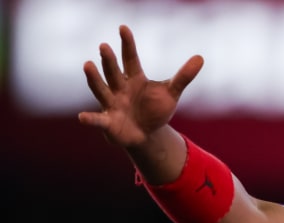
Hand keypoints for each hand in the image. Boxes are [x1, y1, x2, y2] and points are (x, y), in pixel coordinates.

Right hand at [78, 24, 202, 147]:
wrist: (147, 134)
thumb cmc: (155, 109)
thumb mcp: (171, 93)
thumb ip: (183, 76)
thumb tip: (200, 57)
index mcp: (134, 78)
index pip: (130, 58)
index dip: (128, 44)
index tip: (123, 28)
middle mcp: (119, 88)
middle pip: (113, 72)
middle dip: (109, 60)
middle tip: (104, 46)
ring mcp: (111, 104)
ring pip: (101, 89)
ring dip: (94, 79)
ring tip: (87, 64)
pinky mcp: (108, 122)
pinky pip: (98, 120)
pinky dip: (91, 119)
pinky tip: (82, 117)